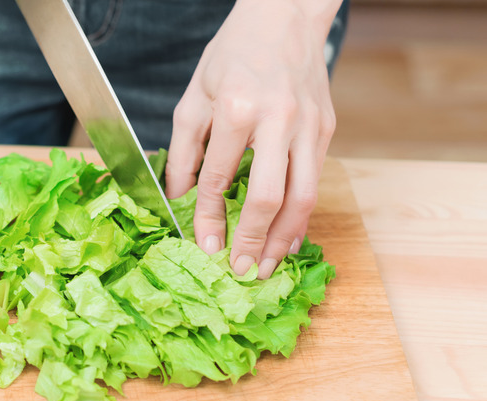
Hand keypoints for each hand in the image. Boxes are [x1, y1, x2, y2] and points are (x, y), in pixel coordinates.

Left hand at [165, 0, 341, 278]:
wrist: (284, 17)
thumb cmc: (234, 54)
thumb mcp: (195, 96)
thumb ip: (184, 150)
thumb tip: (178, 197)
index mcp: (237, 109)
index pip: (220, 179)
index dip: (210, 219)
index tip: (205, 247)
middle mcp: (278, 120)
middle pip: (269, 197)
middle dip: (254, 241)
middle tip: (242, 270)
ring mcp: (309, 126)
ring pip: (303, 197)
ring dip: (285, 238)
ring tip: (269, 264)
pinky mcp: (327, 129)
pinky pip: (315, 181)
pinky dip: (302, 214)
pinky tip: (288, 234)